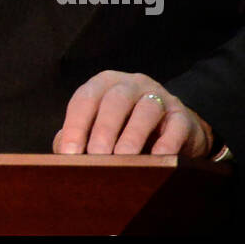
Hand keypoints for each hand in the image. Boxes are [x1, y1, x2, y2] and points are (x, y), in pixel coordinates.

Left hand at [52, 70, 213, 156]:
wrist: (172, 128)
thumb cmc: (124, 129)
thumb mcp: (98, 128)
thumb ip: (78, 138)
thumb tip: (62, 158)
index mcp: (104, 84)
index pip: (85, 99)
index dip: (76, 125)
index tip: (70, 154)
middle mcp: (131, 84)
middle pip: (115, 100)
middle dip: (104, 130)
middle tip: (97, 157)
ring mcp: (159, 96)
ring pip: (147, 108)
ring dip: (133, 134)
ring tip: (125, 159)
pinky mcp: (182, 115)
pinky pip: (176, 125)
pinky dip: (166, 142)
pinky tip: (156, 159)